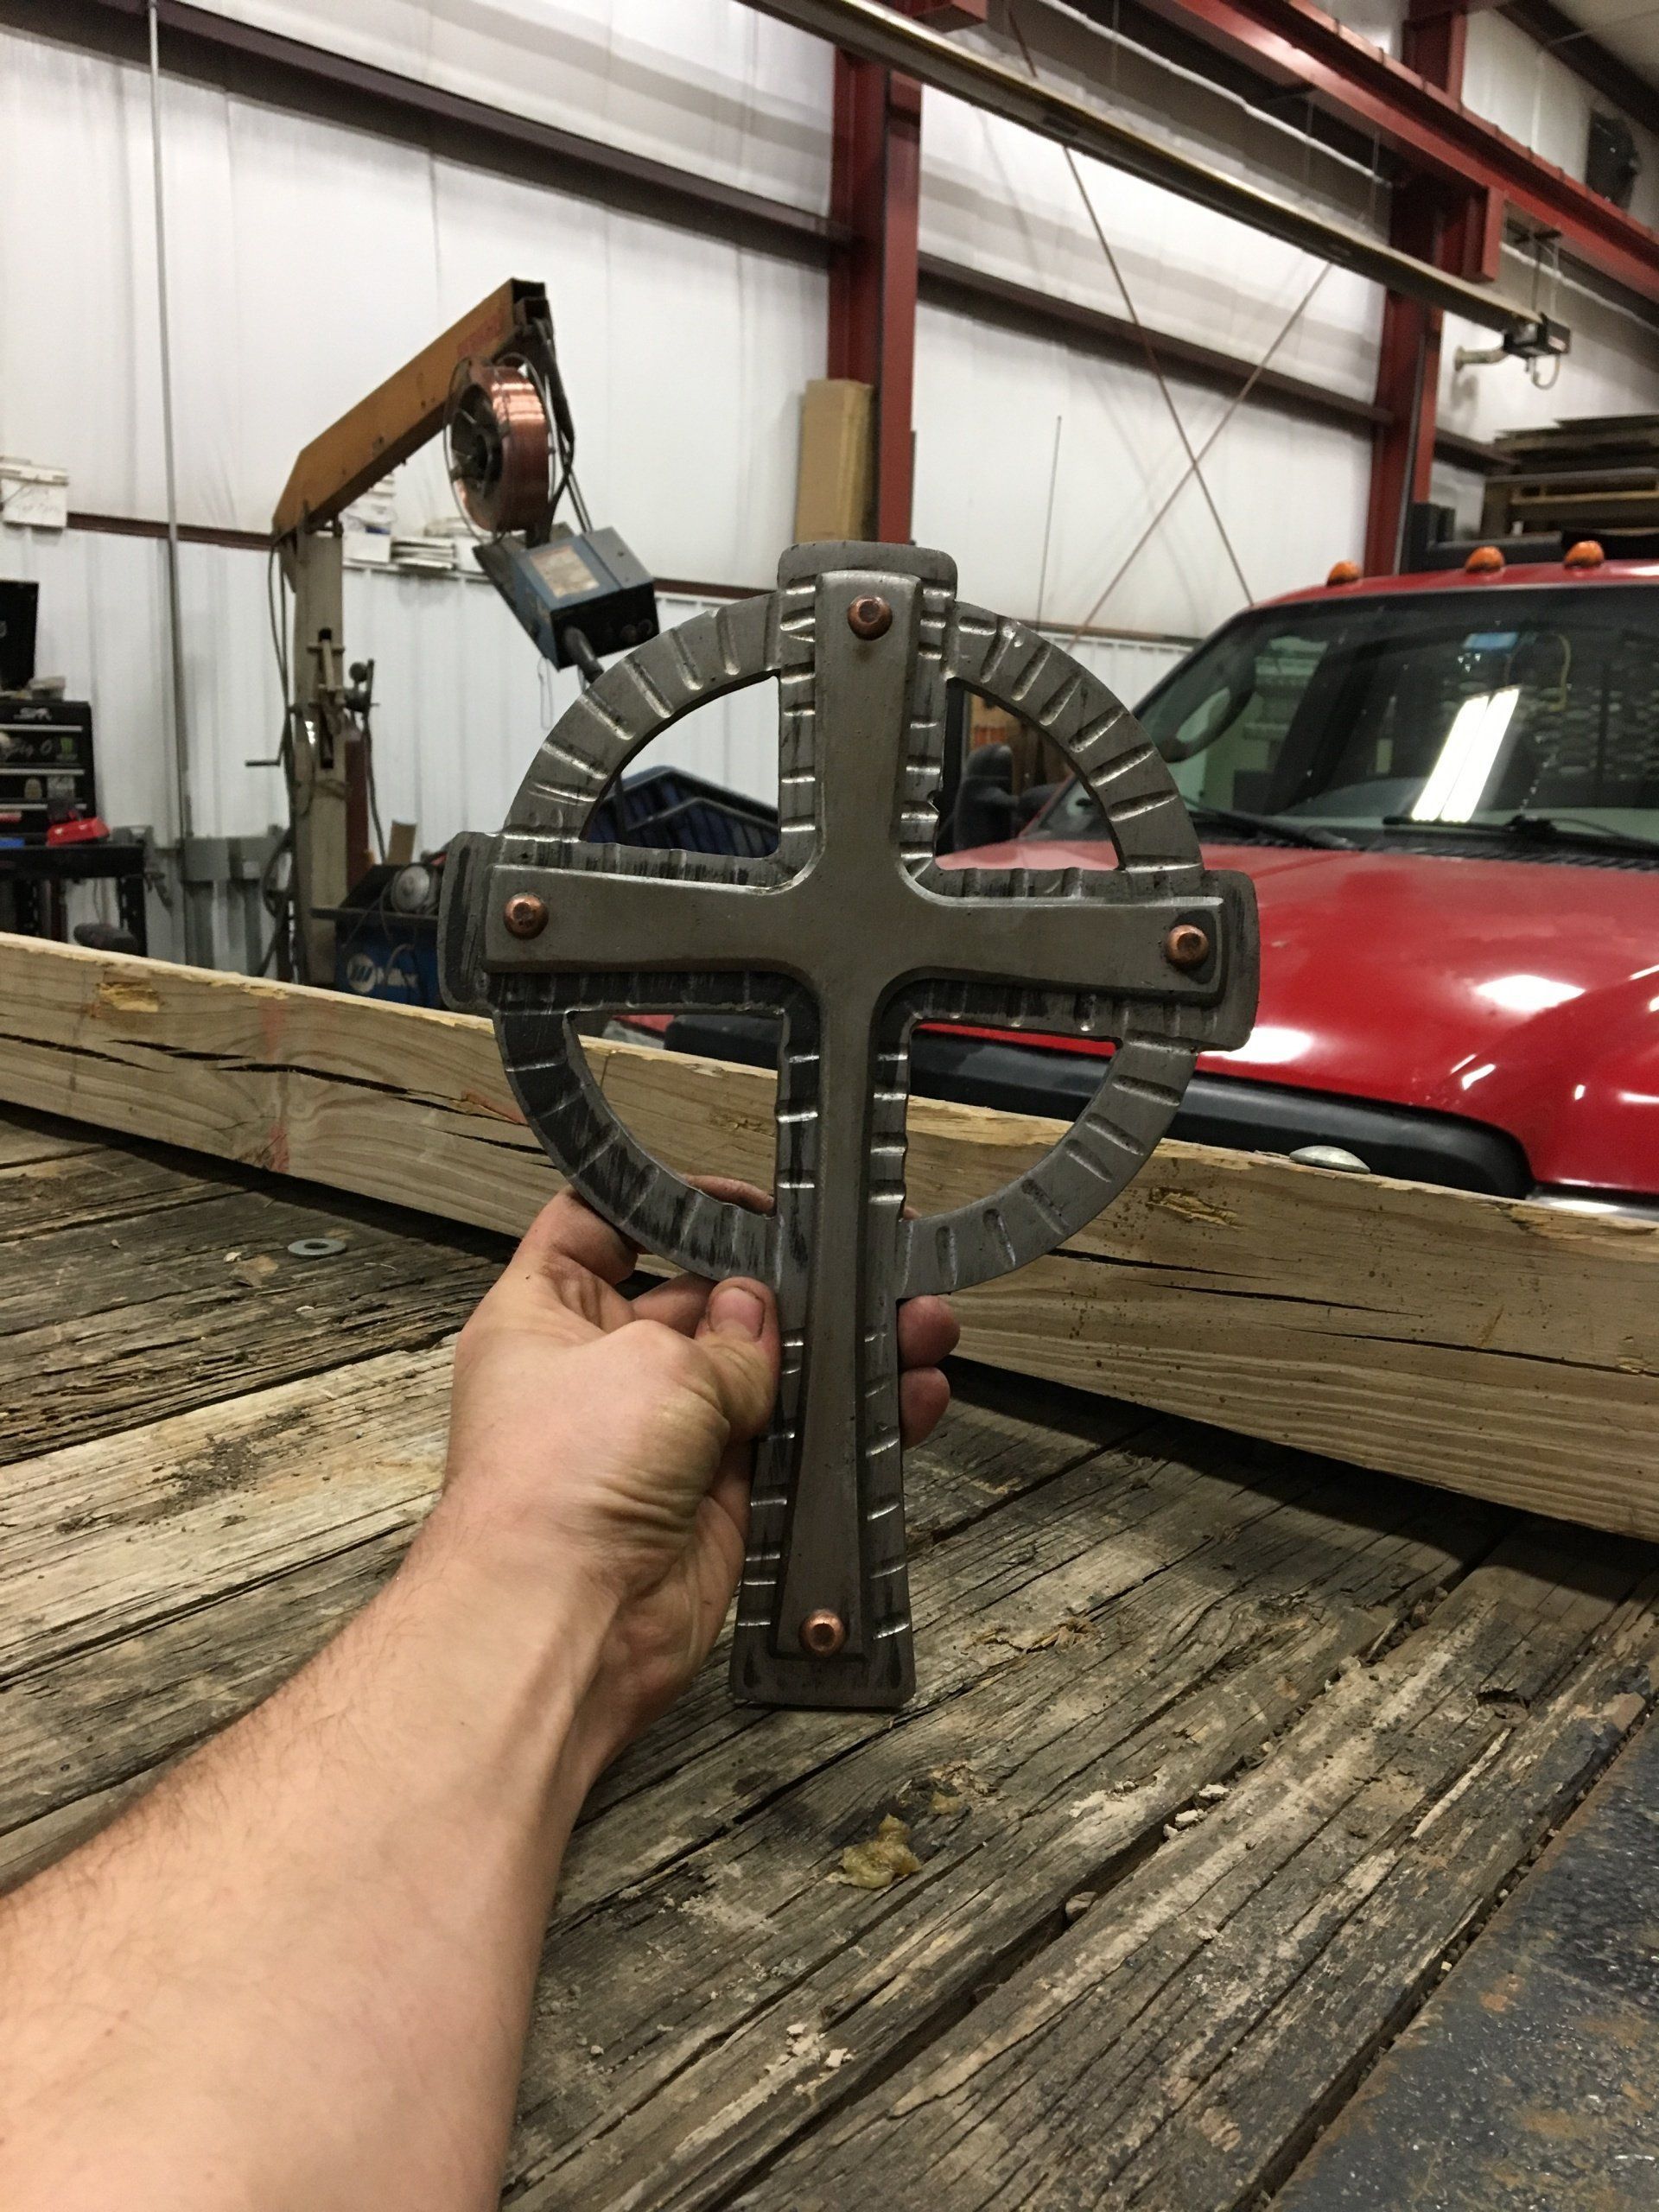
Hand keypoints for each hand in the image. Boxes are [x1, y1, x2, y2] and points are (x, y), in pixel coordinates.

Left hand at [436, 1182, 957, 1779]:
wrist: (567, 1621)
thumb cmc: (554, 1489)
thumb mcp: (652, 1364)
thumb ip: (726, 1334)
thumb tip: (761, 1315)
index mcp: (547, 1316)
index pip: (597, 1228)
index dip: (665, 1207)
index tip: (738, 1203)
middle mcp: (601, 1374)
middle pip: (703, 1299)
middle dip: (781, 1284)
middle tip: (855, 1264)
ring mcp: (660, 1438)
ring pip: (762, 1374)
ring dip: (834, 1349)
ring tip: (907, 1325)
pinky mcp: (716, 1497)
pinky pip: (791, 1444)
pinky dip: (846, 1421)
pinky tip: (901, 1394)